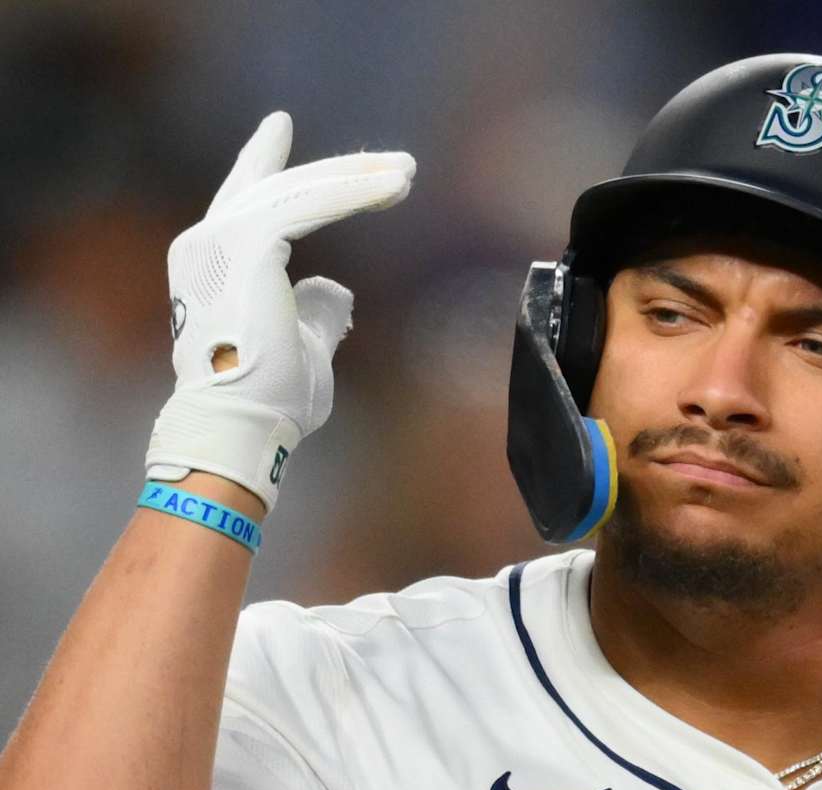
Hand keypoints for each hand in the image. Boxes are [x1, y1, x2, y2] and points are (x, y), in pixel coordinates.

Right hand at [146, 111, 415, 512]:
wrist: (243, 425)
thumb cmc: (270, 400)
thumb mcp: (303, 346)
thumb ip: (316, 312)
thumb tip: (334, 289)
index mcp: (215, 265)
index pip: (244, 200)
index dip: (263, 160)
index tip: (279, 124)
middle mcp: (207, 245)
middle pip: (279, 188)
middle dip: (340, 173)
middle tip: (394, 163)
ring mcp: (219, 241)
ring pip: (299, 191)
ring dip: (357, 180)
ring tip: (407, 174)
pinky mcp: (246, 244)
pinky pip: (310, 203)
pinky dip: (353, 193)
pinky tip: (392, 187)